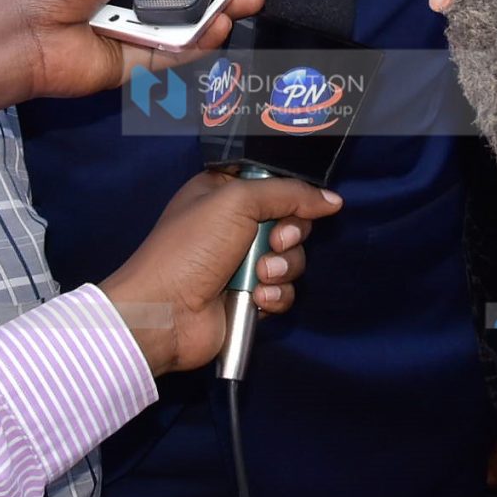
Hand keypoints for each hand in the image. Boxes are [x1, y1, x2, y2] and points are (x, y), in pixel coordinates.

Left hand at [100, 170, 341, 375]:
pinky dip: (276, 295)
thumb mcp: (236, 201)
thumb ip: (288, 193)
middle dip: (289, 235)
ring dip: (282, 268)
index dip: (290, 194)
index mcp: (222, 193)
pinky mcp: (249, 298)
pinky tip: (258, 299)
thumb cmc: (191, 248)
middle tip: (274, 242)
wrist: (165, 313)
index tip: (294, 204)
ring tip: (260, 276)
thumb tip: (332, 200)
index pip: (274, 184)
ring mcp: (241, 264)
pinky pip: (284, 291)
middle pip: (290, 221)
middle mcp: (233, 225)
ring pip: (291, 259)